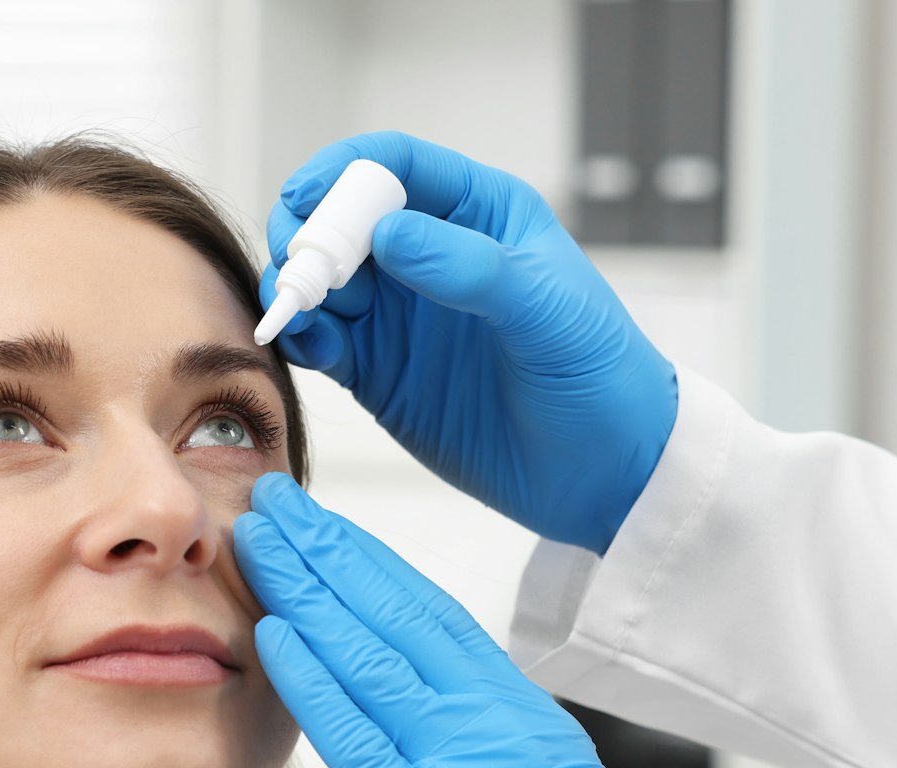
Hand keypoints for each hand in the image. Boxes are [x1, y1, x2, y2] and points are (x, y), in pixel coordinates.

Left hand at [234, 472, 718, 767]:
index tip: (325, 531)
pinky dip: (312, 678)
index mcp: (524, 718)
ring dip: (307, 589)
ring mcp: (467, 764)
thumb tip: (427, 732)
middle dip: (331, 550)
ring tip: (256, 537)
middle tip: (275, 500)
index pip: (436, 618)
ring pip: (374, 654)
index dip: (370, 567)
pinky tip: (273, 631)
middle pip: (400, 612)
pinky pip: (359, 734)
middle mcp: (499, 722)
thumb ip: (485, 757)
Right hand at [262, 130, 676, 555]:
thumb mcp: (546, 311)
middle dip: (308, 231)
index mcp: (479, 216)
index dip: (343, 171)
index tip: (307, 196)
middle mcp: (429, 257)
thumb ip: (468, 268)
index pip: (396, 167)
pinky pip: (322, 341)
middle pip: (342, 218)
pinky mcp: (379, 373)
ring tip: (295, 306)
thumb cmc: (597, 376)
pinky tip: (305, 343)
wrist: (602, 472)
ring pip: (323, 280)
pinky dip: (301, 336)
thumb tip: (387, 234)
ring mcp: (400, 317)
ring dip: (297, 285)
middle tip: (295, 262)